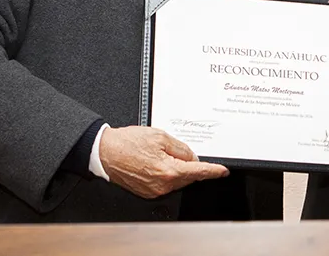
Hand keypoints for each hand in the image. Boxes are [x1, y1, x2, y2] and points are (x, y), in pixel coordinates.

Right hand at [98, 126, 228, 198]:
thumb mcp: (160, 136)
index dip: (214, 171)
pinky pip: (166, 184)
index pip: (198, 171)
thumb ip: (181, 148)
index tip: (223, 171)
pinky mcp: (148, 192)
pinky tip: (156, 162)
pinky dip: (168, 174)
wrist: (105, 152)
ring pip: (178, 180)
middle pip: (189, 176)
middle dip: (191, 165)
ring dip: (178, 169)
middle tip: (180, 152)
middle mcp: (162, 185)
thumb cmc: (127, 143)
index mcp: (168, 171)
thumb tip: (192, 158)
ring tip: (162, 154)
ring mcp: (155, 191)